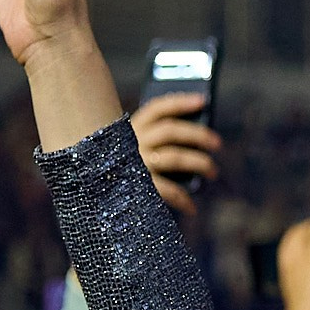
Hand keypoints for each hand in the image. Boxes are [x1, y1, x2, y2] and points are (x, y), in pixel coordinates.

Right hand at [130, 91, 221, 214]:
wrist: (92, 196)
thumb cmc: (118, 171)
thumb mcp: (133, 150)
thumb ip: (157, 144)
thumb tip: (198, 144)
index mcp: (130, 129)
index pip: (157, 109)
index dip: (180, 103)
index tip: (203, 101)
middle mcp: (131, 143)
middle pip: (170, 130)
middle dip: (198, 135)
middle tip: (218, 143)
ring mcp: (133, 164)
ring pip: (174, 157)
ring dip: (200, 163)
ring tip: (212, 172)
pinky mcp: (136, 187)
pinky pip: (167, 190)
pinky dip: (183, 199)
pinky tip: (192, 208)